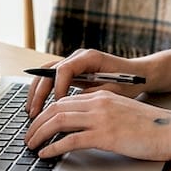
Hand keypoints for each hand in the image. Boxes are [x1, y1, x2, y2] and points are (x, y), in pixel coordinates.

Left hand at [25, 90, 170, 160]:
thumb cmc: (152, 126)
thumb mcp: (123, 113)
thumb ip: (103, 115)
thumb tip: (84, 128)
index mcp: (102, 96)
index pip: (64, 100)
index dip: (45, 112)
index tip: (37, 124)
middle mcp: (99, 103)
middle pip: (55, 108)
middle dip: (36, 123)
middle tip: (27, 137)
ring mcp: (101, 118)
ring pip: (58, 121)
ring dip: (39, 134)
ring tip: (31, 145)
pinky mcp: (105, 135)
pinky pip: (70, 140)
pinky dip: (54, 147)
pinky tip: (47, 153)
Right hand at [26, 49, 143, 116]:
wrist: (139, 74)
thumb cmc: (130, 82)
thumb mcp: (112, 91)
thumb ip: (91, 95)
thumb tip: (70, 106)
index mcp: (89, 57)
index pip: (64, 70)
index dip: (58, 88)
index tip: (58, 106)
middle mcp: (78, 57)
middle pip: (49, 71)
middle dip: (39, 93)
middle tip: (34, 113)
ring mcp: (73, 64)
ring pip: (46, 74)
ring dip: (36, 93)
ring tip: (31, 112)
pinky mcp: (72, 73)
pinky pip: (51, 80)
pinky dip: (43, 93)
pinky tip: (38, 108)